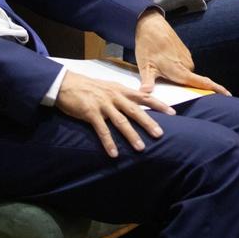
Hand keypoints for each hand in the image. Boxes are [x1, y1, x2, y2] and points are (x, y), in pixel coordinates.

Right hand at [55, 70, 171, 157]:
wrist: (66, 83)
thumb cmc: (90, 87)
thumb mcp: (110, 87)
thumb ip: (126, 94)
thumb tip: (144, 98)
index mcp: (121, 90)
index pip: (144, 97)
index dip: (158, 104)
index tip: (172, 113)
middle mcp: (114, 96)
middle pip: (135, 111)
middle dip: (148, 123)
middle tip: (160, 134)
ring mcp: (103, 104)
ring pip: (120, 121)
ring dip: (131, 135)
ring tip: (140, 148)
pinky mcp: (90, 113)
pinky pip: (101, 130)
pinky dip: (108, 142)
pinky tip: (114, 154)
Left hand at [133, 10, 229, 95]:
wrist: (151, 24)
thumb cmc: (148, 46)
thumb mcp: (145, 67)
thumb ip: (147, 83)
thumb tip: (145, 94)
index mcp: (180, 71)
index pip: (202, 82)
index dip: (216, 89)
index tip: (228, 95)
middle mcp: (187, 65)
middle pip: (191, 82)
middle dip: (183, 87)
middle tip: (167, 85)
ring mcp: (187, 57)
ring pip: (186, 74)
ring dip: (178, 76)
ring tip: (162, 71)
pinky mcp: (185, 52)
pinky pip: (184, 66)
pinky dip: (177, 68)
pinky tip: (164, 63)